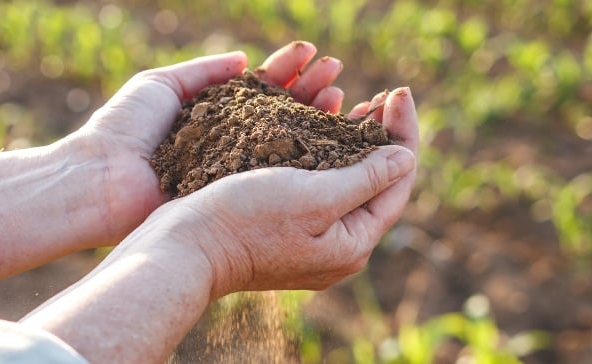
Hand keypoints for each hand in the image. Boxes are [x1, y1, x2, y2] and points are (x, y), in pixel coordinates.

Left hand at [55, 42, 346, 246]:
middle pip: (280, 112)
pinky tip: (325, 138)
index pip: (259, 89)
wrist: (100, 181)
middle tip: (337, 72)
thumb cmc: (123, 130)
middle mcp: (228, 142)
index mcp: (211, 114)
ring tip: (339, 95)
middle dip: (310, 90)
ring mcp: (233, 170)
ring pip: (284, 141)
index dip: (287, 71)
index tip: (312, 54)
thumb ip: (203, 71)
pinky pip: (273, 175)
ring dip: (314, 117)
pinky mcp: (233, 196)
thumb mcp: (160, 84)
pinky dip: (302, 157)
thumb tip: (244, 59)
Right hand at [137, 88, 418, 297]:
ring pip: (347, 185)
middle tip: (386, 94)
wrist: (185, 249)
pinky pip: (320, 188)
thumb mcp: (313, 197)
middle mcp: (338, 248)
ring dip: (357, 143)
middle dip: (384, 137)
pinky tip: (323, 131)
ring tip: (360, 105)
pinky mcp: (285, 231)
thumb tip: (406, 158)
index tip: (400, 92)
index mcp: (353, 244)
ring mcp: (311, 242)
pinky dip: (327, 157)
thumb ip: (365, 179)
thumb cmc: (246, 221)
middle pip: (376, 185)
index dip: (403, 133)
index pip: (397, 183)